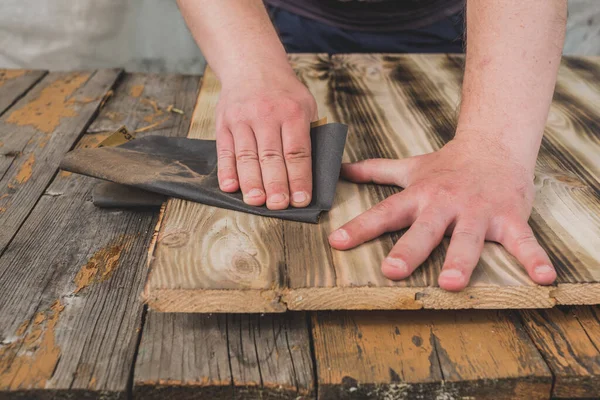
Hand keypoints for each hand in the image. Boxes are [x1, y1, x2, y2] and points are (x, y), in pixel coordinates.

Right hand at [215, 69, 317, 209]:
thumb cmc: (283, 93)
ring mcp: (242, 119)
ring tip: (256, 202)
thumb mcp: (305, 105)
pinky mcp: (224, 124)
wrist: (252, 64)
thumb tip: (319, 172)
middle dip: (276, 184)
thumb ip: (309, 135)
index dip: (299, 178)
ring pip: (247, 157)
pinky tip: (230, 187)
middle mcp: (266, 115)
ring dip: (251, 182)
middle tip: (279, 206)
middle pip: (271, 157)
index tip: (301, 199)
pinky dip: (226, 171)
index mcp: (292, 112)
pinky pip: (225, 151)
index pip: (297, 152)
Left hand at [328, 137, 556, 290]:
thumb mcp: (410, 168)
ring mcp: (478, 212)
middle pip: (424, 229)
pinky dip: (534, 258)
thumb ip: (375, 171)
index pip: (384, 213)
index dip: (360, 227)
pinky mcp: (509, 217)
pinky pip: (523, 241)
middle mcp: (445, 204)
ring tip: (450, 283)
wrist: (494, 144)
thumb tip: (342, 169)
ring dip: (460, 260)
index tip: (337, 242)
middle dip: (409, 250)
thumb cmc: (447, 165)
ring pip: (468, 238)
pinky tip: (543, 277)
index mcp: (420, 196)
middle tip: (392, 270)